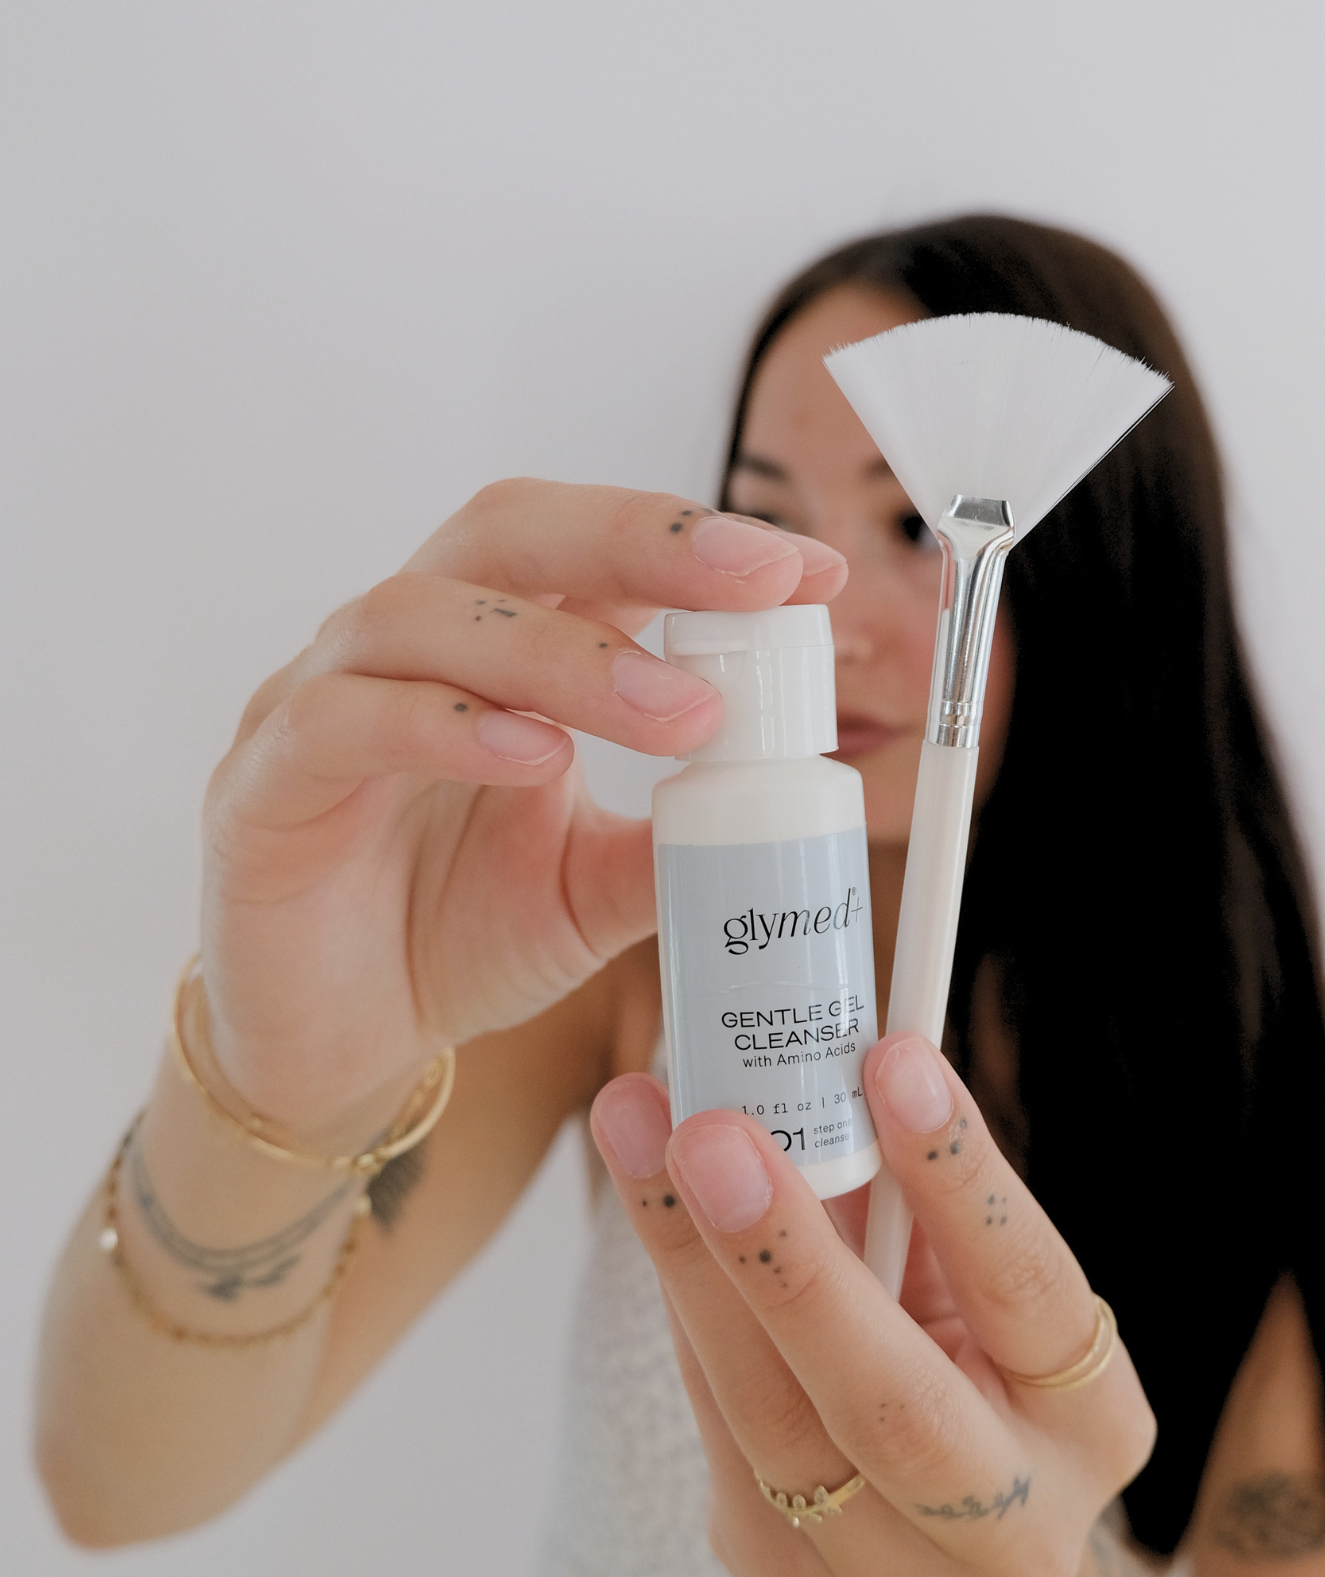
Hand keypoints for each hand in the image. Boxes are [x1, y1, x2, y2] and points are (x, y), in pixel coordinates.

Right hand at [199, 483, 842, 1127]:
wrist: (337, 1045)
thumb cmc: (457, 934)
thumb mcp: (599, 889)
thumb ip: (677, 841)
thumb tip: (788, 808)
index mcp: (498, 648)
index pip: (597, 551)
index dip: (698, 542)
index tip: (813, 572)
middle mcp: (407, 645)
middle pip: (509, 531)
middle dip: (642, 539)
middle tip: (756, 580)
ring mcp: (321, 700)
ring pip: (425, 614)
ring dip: (565, 653)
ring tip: (678, 714)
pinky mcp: (260, 785)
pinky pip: (343, 721)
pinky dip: (443, 724)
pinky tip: (534, 756)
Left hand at [589, 1032, 1156, 1576]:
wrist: (954, 1567)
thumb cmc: (971, 1371)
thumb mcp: (981, 1294)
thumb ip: (921, 1207)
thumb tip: (833, 1058)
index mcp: (1095, 1425)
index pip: (1029, 1291)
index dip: (961, 1177)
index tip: (891, 1059)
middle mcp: (1014, 1529)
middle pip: (892, 1406)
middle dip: (790, 1264)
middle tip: (710, 1132)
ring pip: (772, 1424)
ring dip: (690, 1265)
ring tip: (638, 1131)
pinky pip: (718, 1427)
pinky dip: (686, 1308)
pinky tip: (653, 1210)